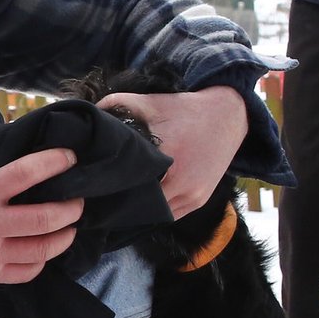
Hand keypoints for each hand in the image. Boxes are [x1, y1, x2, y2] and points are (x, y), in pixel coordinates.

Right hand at [0, 148, 82, 284]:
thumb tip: (21, 173)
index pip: (26, 174)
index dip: (54, 163)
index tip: (70, 158)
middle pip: (45, 218)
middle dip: (70, 208)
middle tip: (78, 200)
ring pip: (42, 249)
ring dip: (64, 236)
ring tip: (70, 226)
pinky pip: (27, 272)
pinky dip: (43, 260)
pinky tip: (46, 250)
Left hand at [96, 85, 246, 218]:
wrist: (228, 116)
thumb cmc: (185, 109)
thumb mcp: (151, 102)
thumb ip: (117, 104)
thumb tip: (90, 114)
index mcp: (168, 155)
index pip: (128, 182)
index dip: (109, 185)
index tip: (94, 185)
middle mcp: (182, 181)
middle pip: (140, 204)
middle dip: (121, 200)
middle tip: (102, 196)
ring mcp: (192, 194)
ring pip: (155, 214)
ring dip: (138, 209)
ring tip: (119, 201)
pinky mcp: (199, 200)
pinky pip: (170, 215)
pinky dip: (155, 211)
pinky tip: (141, 203)